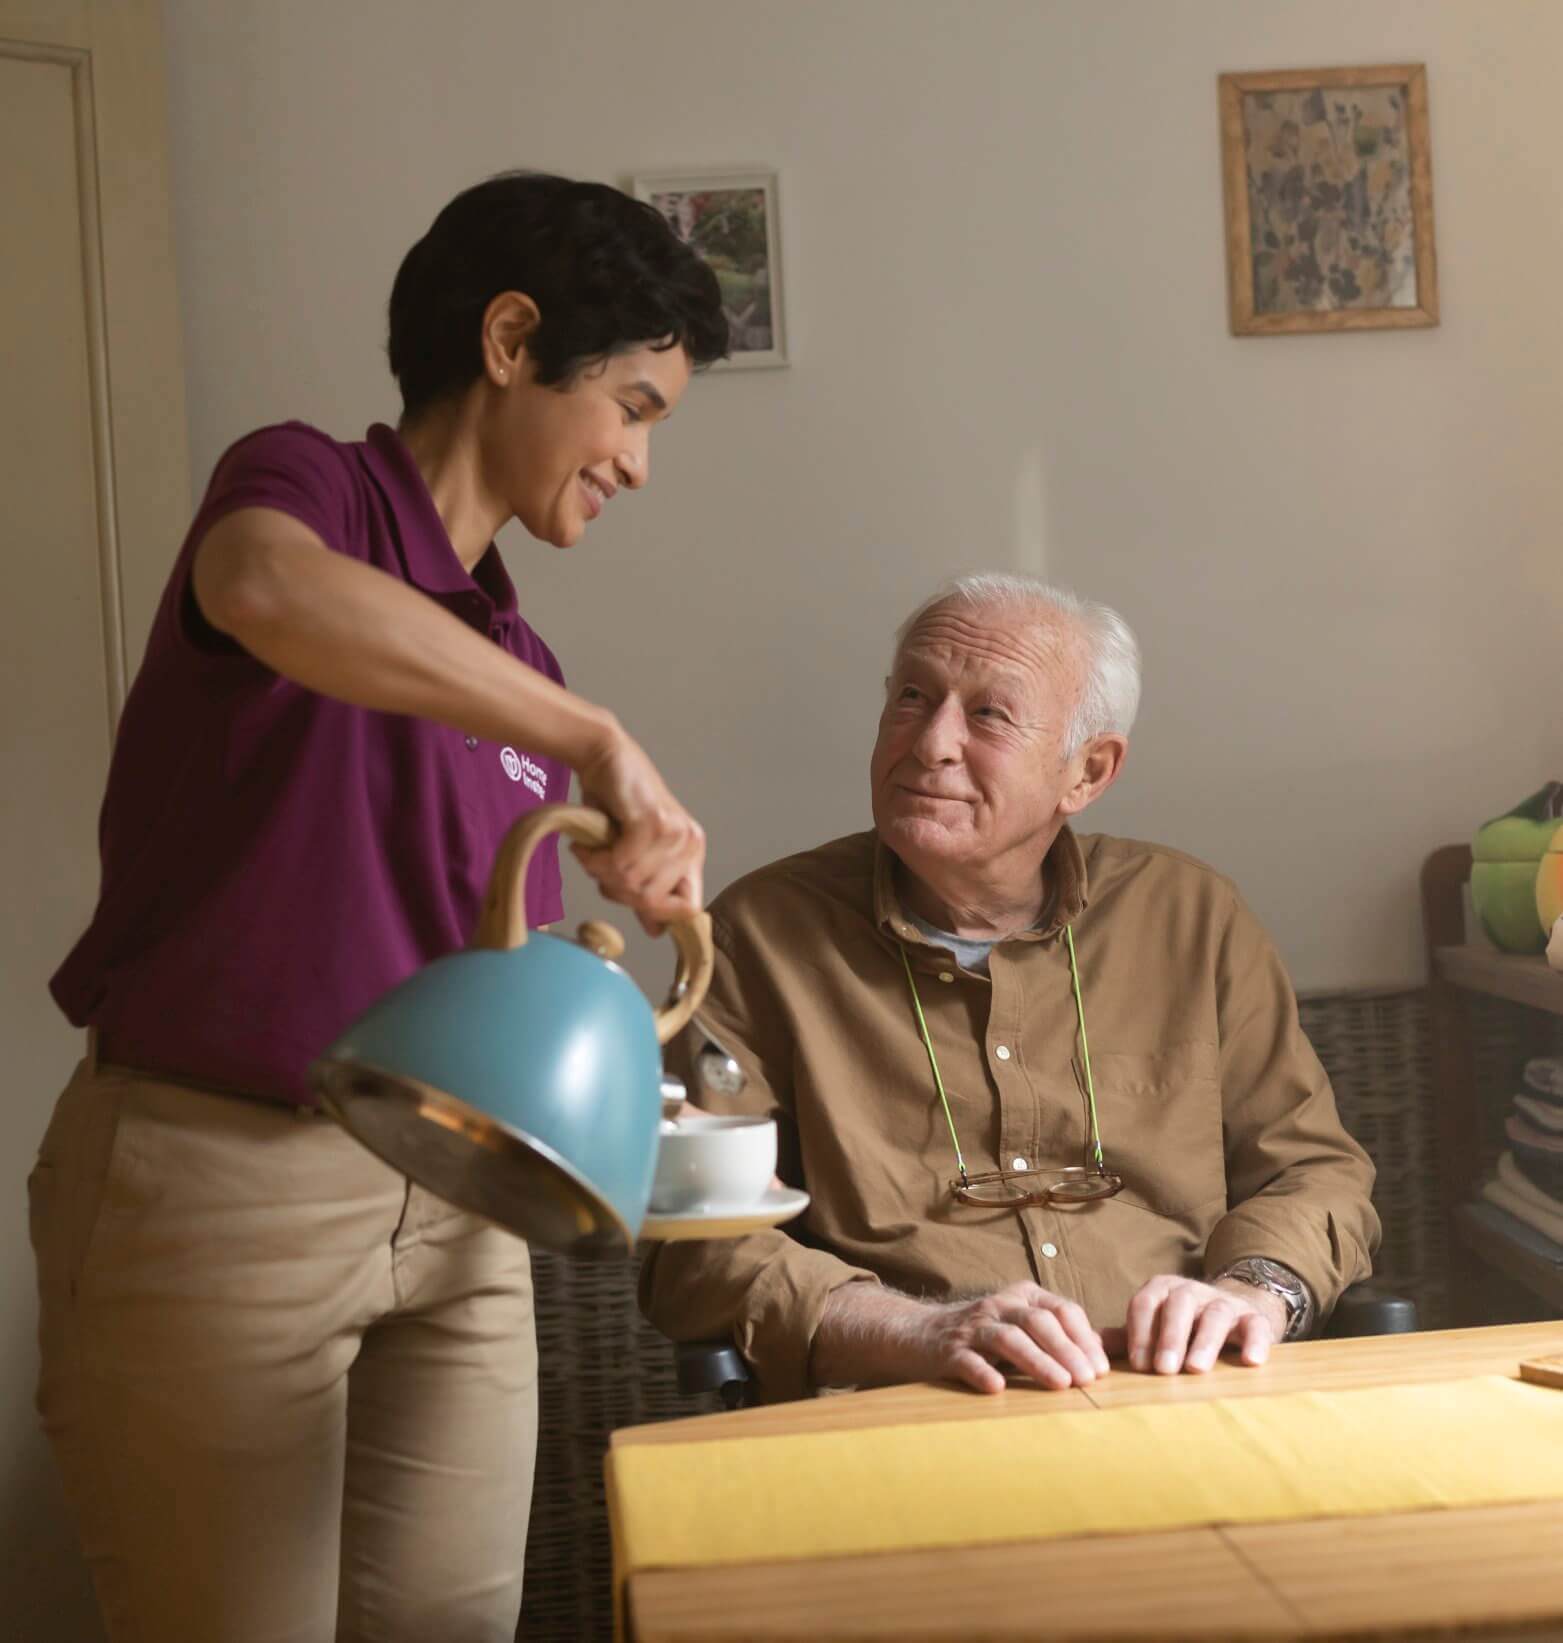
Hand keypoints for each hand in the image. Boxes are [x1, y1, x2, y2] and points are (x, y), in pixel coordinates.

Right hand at [570, 719, 705, 932]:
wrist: (604, 758)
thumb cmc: (616, 805)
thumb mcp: (634, 852)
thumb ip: (647, 889)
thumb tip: (657, 931)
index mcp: (692, 853)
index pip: (689, 908)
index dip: (658, 914)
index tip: (627, 898)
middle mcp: (690, 843)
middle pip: (651, 901)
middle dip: (617, 891)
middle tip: (599, 866)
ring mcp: (674, 832)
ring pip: (633, 884)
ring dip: (601, 872)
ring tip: (592, 851)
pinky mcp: (651, 822)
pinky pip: (621, 864)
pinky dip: (595, 860)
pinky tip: (586, 845)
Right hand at [893, 1281, 1109, 1396]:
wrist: (918, 1334)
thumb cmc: (982, 1337)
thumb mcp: (1020, 1326)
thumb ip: (1058, 1335)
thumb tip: (1105, 1353)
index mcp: (1022, 1297)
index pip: (1061, 1310)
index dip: (1083, 1338)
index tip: (1101, 1369)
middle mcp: (999, 1306)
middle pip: (1038, 1322)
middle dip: (1066, 1350)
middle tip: (1087, 1380)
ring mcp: (972, 1327)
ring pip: (1008, 1338)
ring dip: (1037, 1360)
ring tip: (1060, 1384)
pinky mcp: (948, 1350)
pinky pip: (967, 1359)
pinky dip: (983, 1372)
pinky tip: (998, 1388)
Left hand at [1108, 1275, 1283, 1375]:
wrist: (1236, 1314)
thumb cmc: (1185, 1327)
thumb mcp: (1155, 1328)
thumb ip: (1125, 1336)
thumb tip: (1086, 1347)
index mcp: (1162, 1291)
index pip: (1144, 1304)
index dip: (1139, 1332)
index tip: (1138, 1364)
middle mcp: (1191, 1291)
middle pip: (1178, 1305)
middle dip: (1169, 1336)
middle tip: (1163, 1369)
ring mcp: (1224, 1302)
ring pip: (1215, 1314)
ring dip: (1204, 1341)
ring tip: (1196, 1369)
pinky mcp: (1254, 1318)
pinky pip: (1256, 1325)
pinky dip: (1255, 1341)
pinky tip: (1250, 1361)